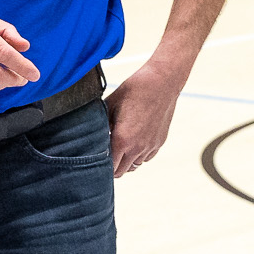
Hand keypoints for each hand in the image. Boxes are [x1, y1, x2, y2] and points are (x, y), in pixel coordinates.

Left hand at [104, 59, 185, 176]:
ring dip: (126, 161)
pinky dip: (139, 155)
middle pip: (122, 171)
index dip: (101, 167)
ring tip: (119, 148)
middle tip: (105, 156)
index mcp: (122, 139)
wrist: (162, 81)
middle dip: (112, 167)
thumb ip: (100, 124)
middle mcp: (137, 147)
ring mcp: (150, 146)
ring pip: (135, 166)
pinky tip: (134, 142)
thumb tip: (92, 136)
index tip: (95, 161)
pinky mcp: (159, 142)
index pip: (109, 168)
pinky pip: (146, 157)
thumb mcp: (110, 104)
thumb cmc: (134, 90)